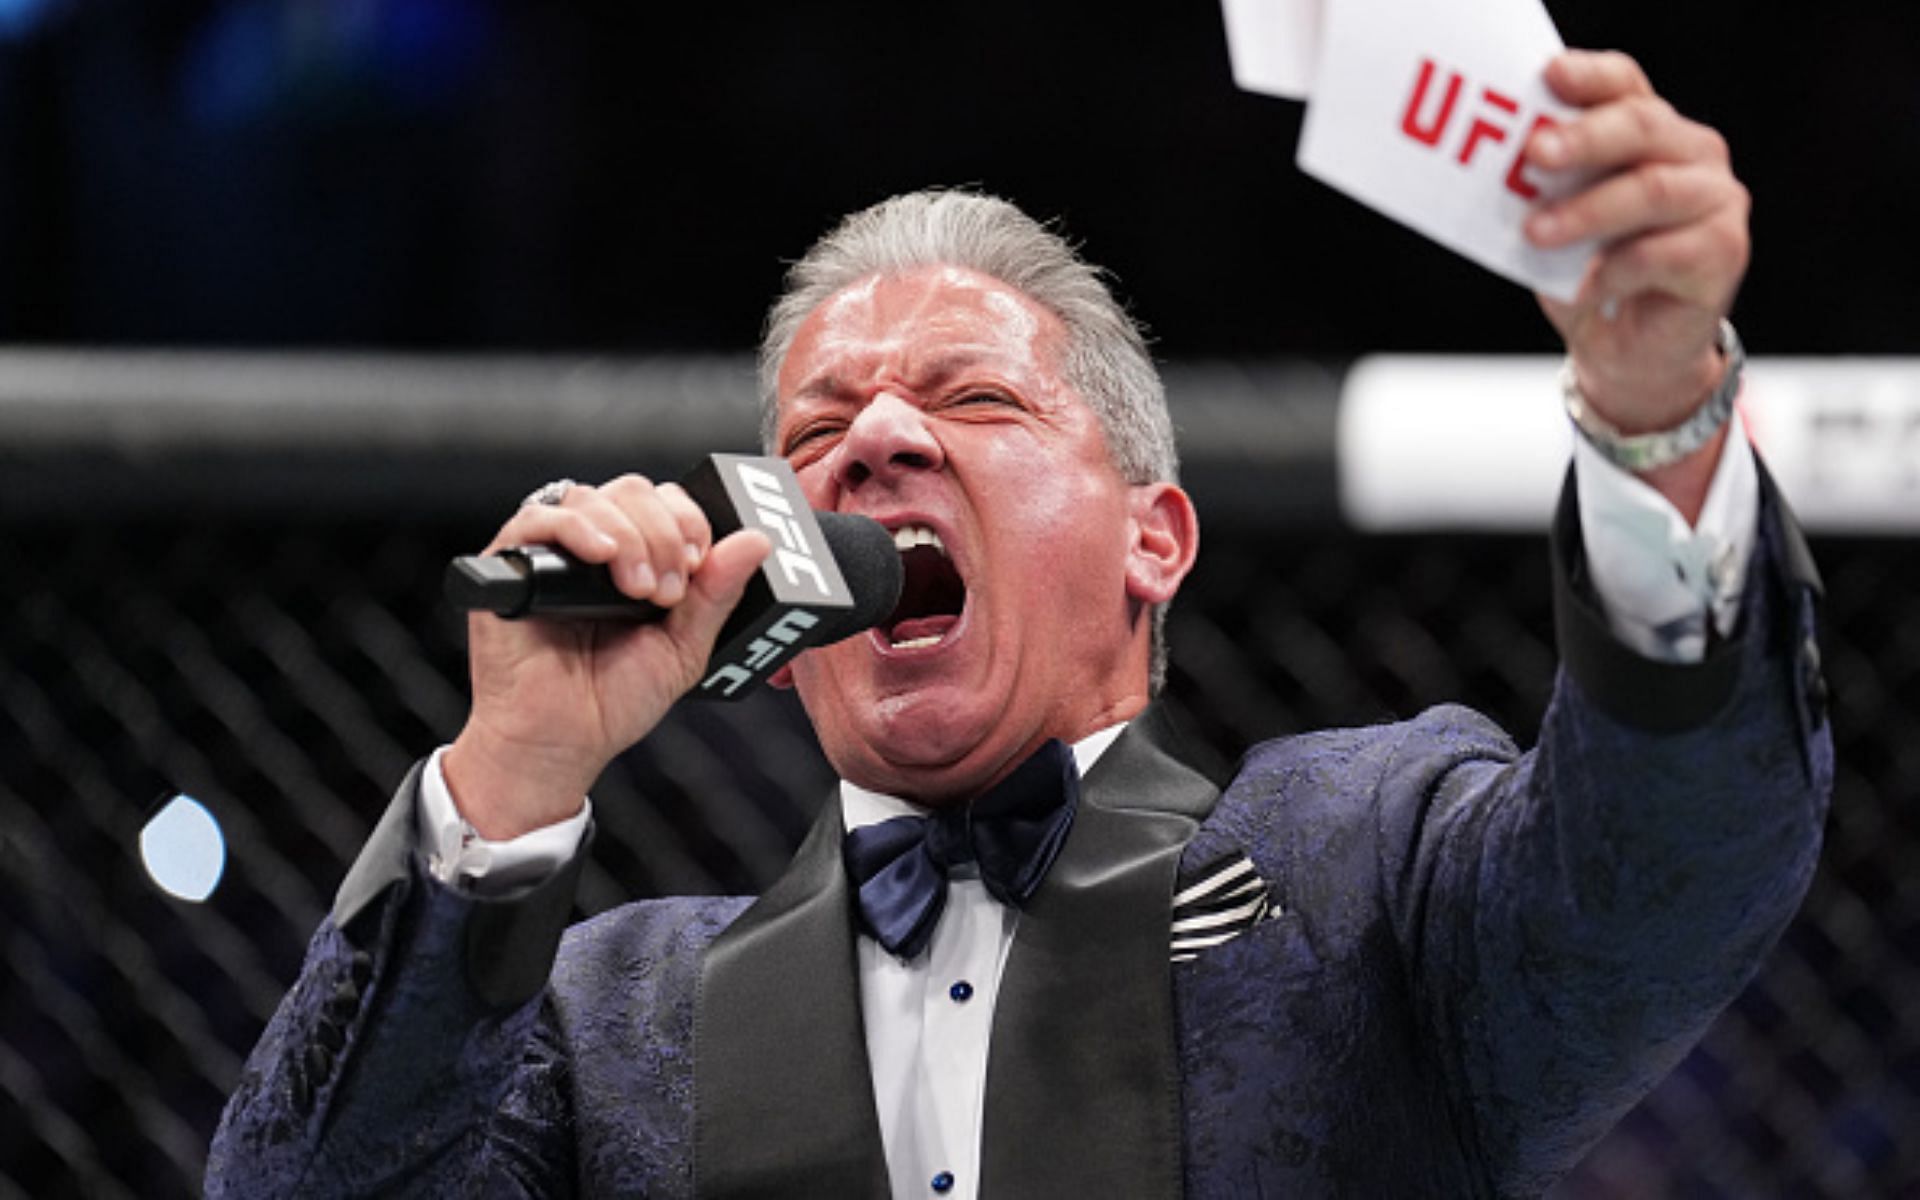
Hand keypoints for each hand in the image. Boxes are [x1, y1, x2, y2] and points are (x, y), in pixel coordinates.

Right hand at [443, 476, 770, 838]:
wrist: (558, 742)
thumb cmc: (611, 701)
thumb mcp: (683, 649)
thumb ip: (717, 594)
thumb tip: (757, 542)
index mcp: (639, 560)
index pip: (667, 502)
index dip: (689, 521)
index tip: (699, 563)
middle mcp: (596, 548)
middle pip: (634, 491)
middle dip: (664, 533)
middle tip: (668, 590)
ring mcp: (554, 552)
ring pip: (593, 497)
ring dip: (628, 537)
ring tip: (637, 591)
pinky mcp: (512, 562)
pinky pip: (538, 516)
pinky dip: (576, 528)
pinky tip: (600, 558)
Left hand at [1524, 50, 1749, 434]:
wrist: (1624, 352)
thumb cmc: (1588, 276)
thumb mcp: (1555, 223)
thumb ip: (1544, 190)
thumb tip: (1498, 171)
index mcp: (1651, 132)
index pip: (1624, 86)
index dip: (1589, 77)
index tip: (1549, 77)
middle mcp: (1693, 155)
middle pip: (1642, 127)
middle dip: (1584, 138)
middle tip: (1535, 154)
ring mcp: (1716, 202)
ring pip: (1653, 191)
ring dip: (1588, 211)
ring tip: (1537, 232)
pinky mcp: (1723, 253)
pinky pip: (1662, 253)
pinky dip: (1613, 270)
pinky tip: (1584, 287)